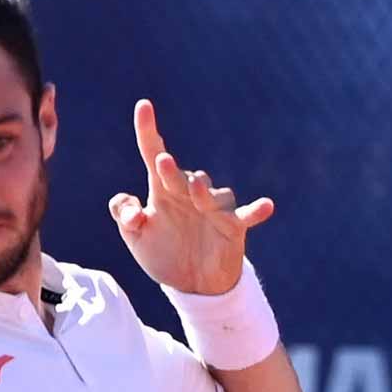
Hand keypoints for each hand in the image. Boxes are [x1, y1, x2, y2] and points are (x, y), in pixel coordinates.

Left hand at [108, 99, 274, 295]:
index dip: (148, 131)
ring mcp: (213, 209)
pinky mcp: (233, 226)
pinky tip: (266, 206)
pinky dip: (256, 210)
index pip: (153, 154)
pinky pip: (247, 215)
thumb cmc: (164, 254)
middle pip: (181, 176)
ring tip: (196, 192)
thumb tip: (131, 209)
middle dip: (171, 171)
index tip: (143, 106)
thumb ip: (125, 217)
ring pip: (212, 193)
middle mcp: (189, 193)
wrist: (193, 285)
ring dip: (203, 193)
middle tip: (161, 163)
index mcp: (163, 191)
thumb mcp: (136, 239)